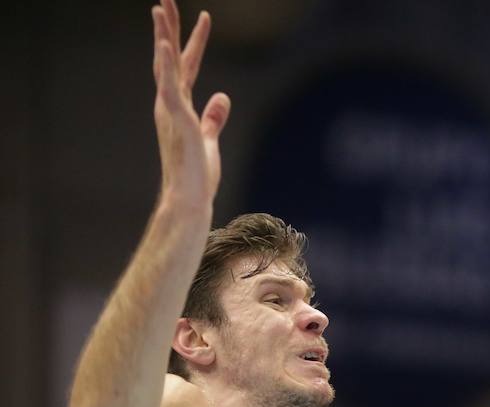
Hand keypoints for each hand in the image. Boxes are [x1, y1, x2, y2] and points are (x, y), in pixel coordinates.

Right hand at [151, 0, 229, 208]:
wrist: (189, 198)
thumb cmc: (197, 175)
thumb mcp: (209, 140)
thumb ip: (213, 118)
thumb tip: (222, 97)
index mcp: (180, 107)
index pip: (187, 67)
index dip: (194, 42)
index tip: (203, 18)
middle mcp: (171, 104)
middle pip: (170, 57)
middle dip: (169, 27)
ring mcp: (171, 109)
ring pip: (166, 64)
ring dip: (163, 35)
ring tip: (161, 7)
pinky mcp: (176, 118)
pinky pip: (169, 86)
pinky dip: (166, 63)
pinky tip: (164, 43)